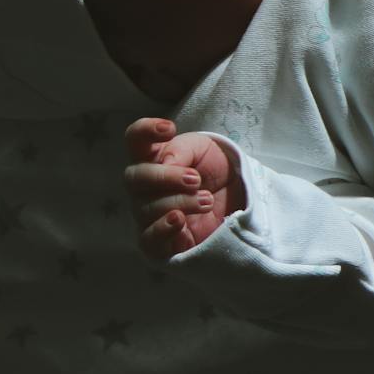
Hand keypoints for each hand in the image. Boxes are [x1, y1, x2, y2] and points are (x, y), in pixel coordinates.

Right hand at [123, 117, 246, 259]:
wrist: (240, 205)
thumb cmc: (217, 173)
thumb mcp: (206, 150)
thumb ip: (182, 150)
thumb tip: (164, 163)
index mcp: (154, 158)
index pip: (135, 140)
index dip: (144, 131)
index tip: (170, 129)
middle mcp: (144, 187)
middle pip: (134, 178)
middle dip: (165, 177)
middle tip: (195, 179)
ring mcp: (148, 215)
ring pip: (147, 208)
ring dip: (181, 201)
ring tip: (207, 200)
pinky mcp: (159, 244)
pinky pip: (148, 240)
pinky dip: (162, 228)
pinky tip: (180, 220)